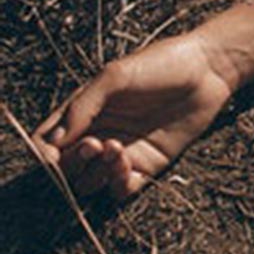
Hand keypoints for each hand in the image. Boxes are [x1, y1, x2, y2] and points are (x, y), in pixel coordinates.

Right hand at [33, 34, 238, 200]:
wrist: (209, 68)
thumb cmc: (162, 63)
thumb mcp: (116, 75)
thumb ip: (82, 106)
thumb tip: (51, 143)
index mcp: (83, 113)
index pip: (47, 143)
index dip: (44, 154)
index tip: (54, 152)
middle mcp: (98, 135)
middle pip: (65, 168)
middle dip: (72, 164)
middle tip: (95, 144)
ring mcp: (122, 152)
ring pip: (90, 183)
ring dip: (95, 174)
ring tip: (116, 149)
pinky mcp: (148, 164)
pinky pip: (121, 190)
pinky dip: (117, 185)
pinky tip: (127, 165)